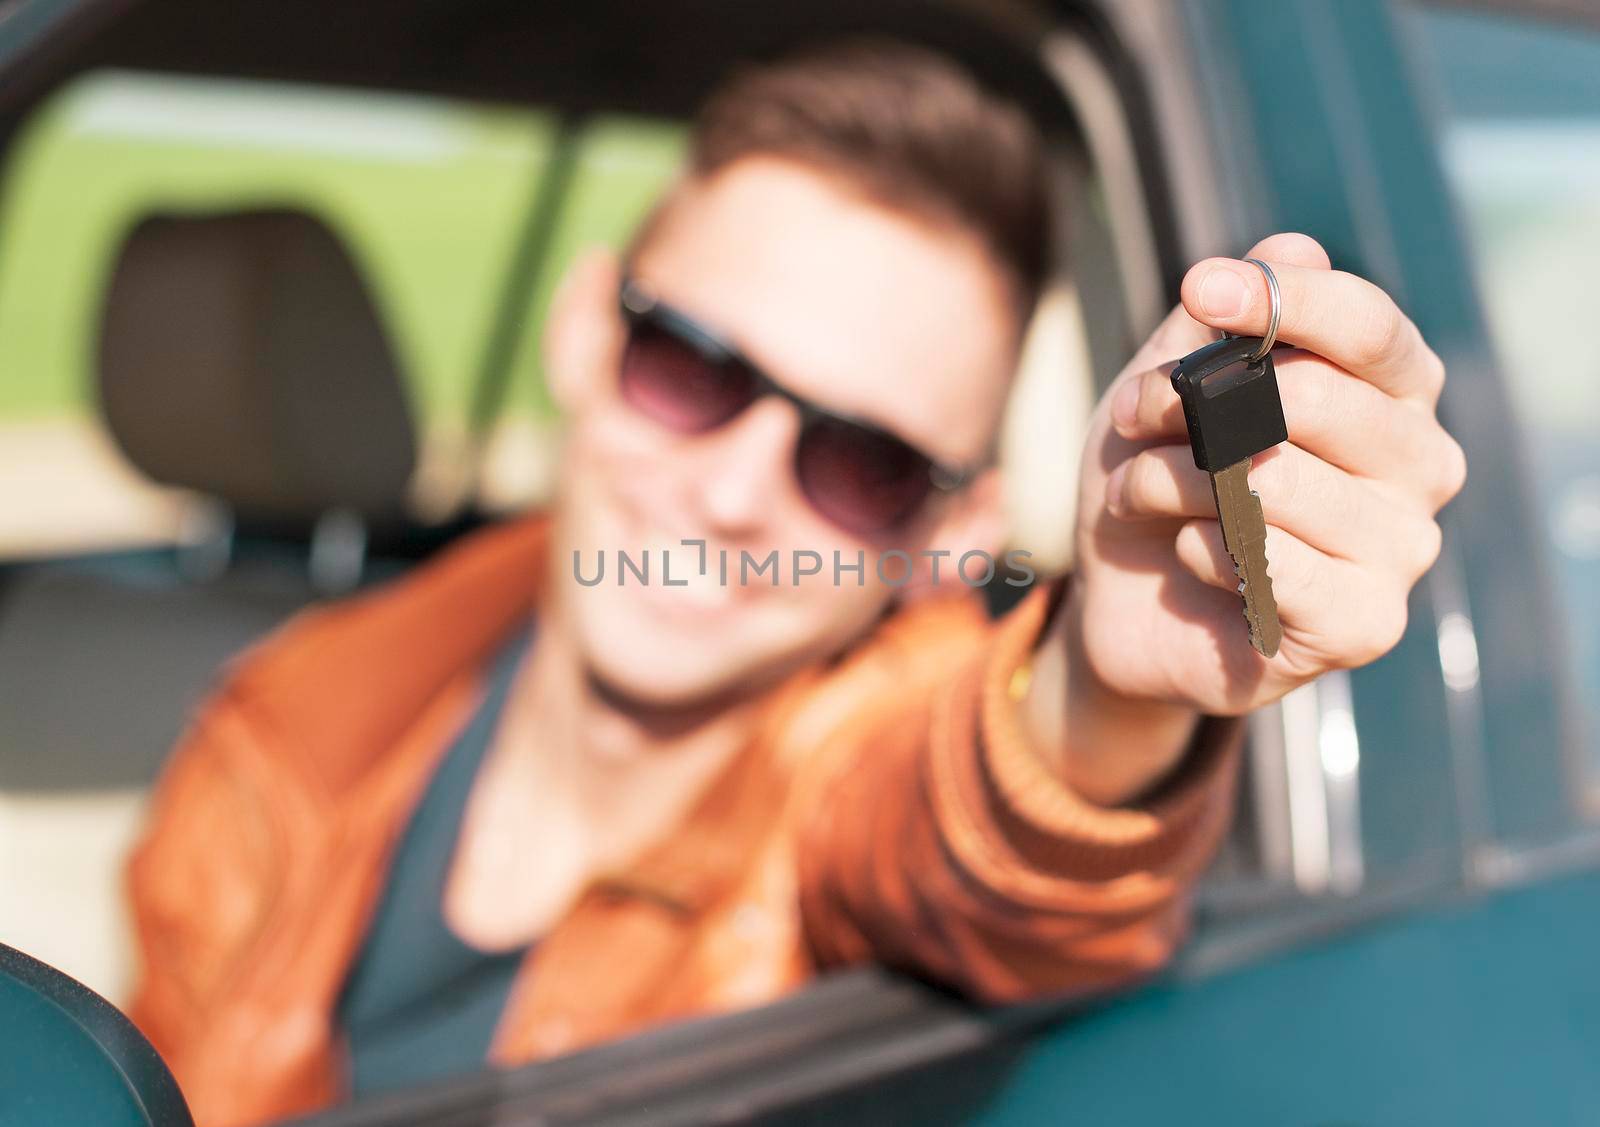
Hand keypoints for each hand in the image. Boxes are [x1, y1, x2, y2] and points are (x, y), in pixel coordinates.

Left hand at [1069, 232, 1465, 720]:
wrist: (1121, 602)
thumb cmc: (1161, 479)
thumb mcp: (1171, 385)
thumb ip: (1226, 320)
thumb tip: (1291, 245)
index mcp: (1393, 392)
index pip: (1367, 326)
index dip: (1282, 299)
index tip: (1197, 286)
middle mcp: (1420, 465)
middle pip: (1317, 399)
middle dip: (1193, 402)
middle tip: (1133, 418)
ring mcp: (1402, 549)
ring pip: (1275, 482)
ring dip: (1175, 479)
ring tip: (1140, 492)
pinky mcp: (1366, 624)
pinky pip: (1273, 564)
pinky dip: (1202, 551)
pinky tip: (1190, 555)